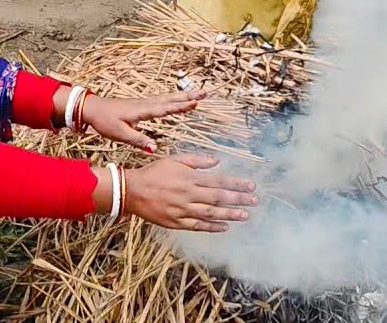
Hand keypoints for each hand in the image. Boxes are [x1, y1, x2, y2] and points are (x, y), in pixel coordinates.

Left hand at [82, 90, 205, 152]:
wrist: (92, 109)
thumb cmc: (105, 121)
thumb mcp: (120, 134)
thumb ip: (138, 140)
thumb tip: (154, 149)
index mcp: (142, 111)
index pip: (165, 109)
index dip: (180, 107)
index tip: (195, 103)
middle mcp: (145, 104)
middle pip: (170, 99)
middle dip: (188, 96)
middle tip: (205, 93)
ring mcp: (144, 102)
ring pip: (168, 98)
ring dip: (183, 96)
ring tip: (198, 93)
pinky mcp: (142, 104)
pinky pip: (162, 100)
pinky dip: (173, 99)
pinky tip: (178, 100)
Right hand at [124, 154, 258, 232]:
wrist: (131, 191)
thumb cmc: (153, 173)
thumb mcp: (174, 160)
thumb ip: (196, 160)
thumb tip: (216, 160)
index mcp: (189, 178)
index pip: (218, 181)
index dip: (236, 184)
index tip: (251, 186)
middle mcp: (188, 194)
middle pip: (218, 198)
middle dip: (238, 199)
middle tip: (254, 201)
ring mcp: (183, 210)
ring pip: (211, 213)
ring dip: (230, 215)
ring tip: (245, 215)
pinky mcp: (176, 222)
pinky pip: (198, 226)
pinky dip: (212, 227)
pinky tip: (224, 227)